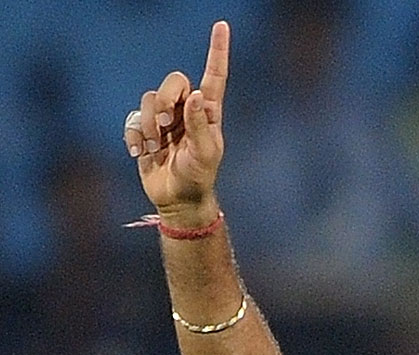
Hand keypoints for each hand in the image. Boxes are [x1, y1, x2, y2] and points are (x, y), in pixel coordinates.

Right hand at [124, 20, 228, 220]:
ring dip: (149, 124)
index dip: (217, 51)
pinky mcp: (146, 130)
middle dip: (165, 100)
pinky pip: (133, 120)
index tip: (221, 25)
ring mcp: (165, 119)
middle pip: (173, 82)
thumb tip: (197, 95)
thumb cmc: (198, 178)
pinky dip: (134, 136)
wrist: (178, 200)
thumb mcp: (204, 155)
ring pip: (149, 99)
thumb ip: (200, 125)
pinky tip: (141, 154)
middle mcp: (186, 110)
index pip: (213, 77)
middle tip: (165, 125)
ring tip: (156, 147)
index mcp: (208, 113)